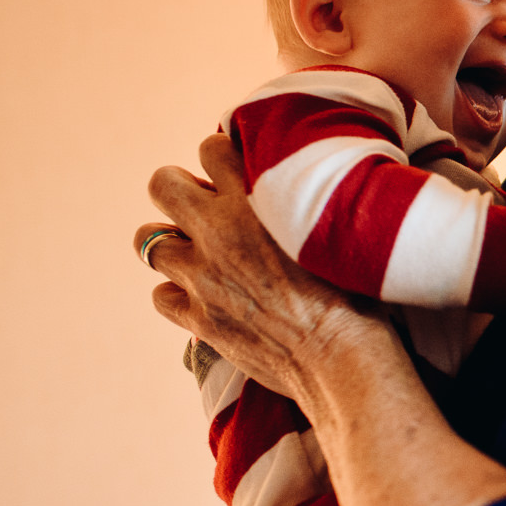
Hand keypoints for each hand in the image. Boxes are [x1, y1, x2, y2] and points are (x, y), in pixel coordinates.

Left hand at [135, 134, 395, 401]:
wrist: (342, 356)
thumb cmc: (355, 292)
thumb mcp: (332, 229)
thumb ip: (298, 203)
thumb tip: (290, 186)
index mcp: (253, 203)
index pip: (211, 149)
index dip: (221, 157)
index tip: (233, 171)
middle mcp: (219, 233)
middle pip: (163, 185)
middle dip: (178, 189)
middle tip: (204, 206)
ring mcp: (201, 278)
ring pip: (149, 241)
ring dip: (172, 242)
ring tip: (198, 252)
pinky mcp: (199, 319)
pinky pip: (161, 295)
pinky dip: (177, 294)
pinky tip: (203, 297)